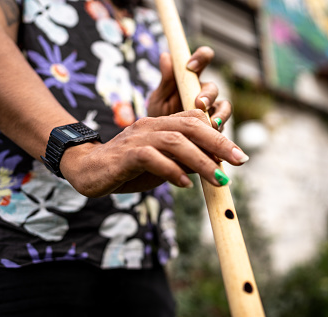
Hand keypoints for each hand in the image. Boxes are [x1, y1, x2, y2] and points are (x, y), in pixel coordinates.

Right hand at [60, 110, 248, 196]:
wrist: (88, 171)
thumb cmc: (128, 168)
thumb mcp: (162, 164)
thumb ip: (184, 161)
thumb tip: (214, 166)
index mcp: (161, 124)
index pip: (195, 120)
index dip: (218, 134)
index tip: (236, 156)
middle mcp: (151, 125)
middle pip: (190, 125)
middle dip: (219, 142)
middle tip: (240, 160)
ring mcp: (137, 138)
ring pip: (175, 141)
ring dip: (201, 160)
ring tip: (219, 179)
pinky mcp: (125, 155)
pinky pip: (151, 158)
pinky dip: (171, 171)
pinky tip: (185, 185)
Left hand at [146, 46, 231, 130]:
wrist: (160, 145)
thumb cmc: (158, 118)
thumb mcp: (158, 100)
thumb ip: (165, 82)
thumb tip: (166, 56)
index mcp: (191, 79)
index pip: (202, 59)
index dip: (201, 58)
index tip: (190, 66)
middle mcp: (204, 93)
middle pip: (213, 88)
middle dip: (208, 94)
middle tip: (199, 104)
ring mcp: (212, 111)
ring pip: (224, 107)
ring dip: (220, 114)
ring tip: (211, 123)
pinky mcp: (215, 127)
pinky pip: (222, 126)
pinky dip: (219, 129)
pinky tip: (210, 134)